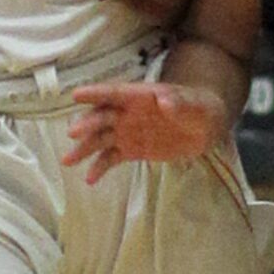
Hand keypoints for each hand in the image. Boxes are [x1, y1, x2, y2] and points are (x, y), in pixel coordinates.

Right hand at [64, 81, 225, 184]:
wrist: (206, 127)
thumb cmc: (199, 107)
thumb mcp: (194, 105)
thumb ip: (179, 103)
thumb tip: (164, 101)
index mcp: (140, 96)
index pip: (114, 93)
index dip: (96, 93)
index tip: (76, 95)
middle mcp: (127, 113)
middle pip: (102, 117)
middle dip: (88, 125)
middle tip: (74, 134)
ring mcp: (126, 132)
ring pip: (100, 140)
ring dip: (84, 149)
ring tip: (68, 161)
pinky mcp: (130, 150)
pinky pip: (110, 159)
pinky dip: (99, 168)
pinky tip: (89, 180)